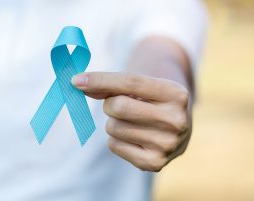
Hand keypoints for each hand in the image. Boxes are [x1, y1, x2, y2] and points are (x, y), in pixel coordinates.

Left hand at [72, 72, 191, 171]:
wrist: (177, 126)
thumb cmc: (152, 100)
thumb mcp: (141, 86)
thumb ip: (110, 84)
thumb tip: (79, 84)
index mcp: (176, 94)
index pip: (130, 82)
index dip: (101, 80)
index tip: (76, 80)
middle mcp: (176, 120)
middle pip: (118, 107)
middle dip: (110, 104)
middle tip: (120, 105)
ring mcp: (167, 144)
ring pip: (113, 127)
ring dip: (114, 123)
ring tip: (132, 122)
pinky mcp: (154, 163)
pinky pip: (114, 145)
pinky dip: (116, 140)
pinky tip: (134, 137)